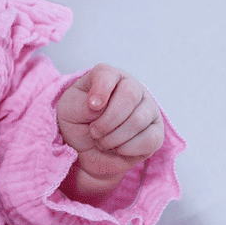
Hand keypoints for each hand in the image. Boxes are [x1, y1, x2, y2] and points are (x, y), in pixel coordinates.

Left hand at [57, 66, 164, 198]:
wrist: (87, 150)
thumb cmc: (78, 122)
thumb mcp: (69, 111)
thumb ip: (81, 106)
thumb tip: (99, 108)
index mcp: (109, 77)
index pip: (108, 74)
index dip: (100, 90)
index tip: (92, 106)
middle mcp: (132, 88)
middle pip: (129, 96)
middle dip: (107, 120)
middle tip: (94, 132)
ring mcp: (148, 109)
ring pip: (138, 120)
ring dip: (114, 138)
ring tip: (102, 141)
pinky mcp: (156, 132)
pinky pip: (150, 139)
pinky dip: (128, 148)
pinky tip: (118, 148)